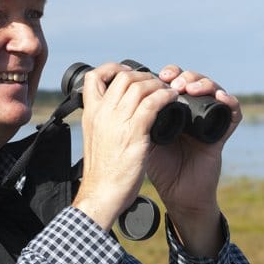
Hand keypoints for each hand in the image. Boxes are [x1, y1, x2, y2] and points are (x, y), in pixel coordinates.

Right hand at [71, 63, 178, 230]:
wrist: (101, 195)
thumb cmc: (102, 172)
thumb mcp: (96, 140)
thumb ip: (104, 123)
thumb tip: (117, 113)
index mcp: (90, 113)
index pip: (94, 77)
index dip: (112, 69)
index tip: (127, 74)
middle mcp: (102, 112)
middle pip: (122, 77)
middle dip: (143, 76)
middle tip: (155, 83)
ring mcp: (117, 121)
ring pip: (139, 86)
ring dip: (157, 85)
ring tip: (167, 91)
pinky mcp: (134, 132)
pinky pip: (153, 103)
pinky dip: (165, 96)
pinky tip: (173, 99)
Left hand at [147, 64, 242, 256]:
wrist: (177, 194)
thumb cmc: (159, 167)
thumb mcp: (142, 138)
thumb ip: (135, 118)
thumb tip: (121, 94)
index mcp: (173, 109)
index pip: (176, 80)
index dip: (170, 73)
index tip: (159, 75)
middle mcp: (192, 111)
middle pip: (195, 80)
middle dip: (185, 75)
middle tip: (173, 81)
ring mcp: (208, 121)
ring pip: (214, 90)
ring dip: (203, 83)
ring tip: (190, 88)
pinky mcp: (221, 134)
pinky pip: (233, 114)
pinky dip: (230, 101)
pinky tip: (220, 97)